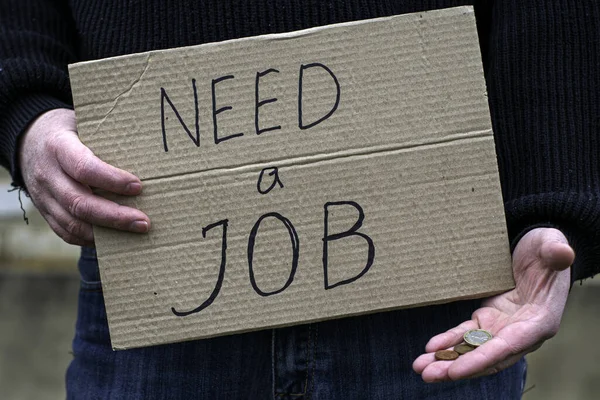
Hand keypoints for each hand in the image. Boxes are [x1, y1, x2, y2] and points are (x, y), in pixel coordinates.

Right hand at [19, 108, 150, 246]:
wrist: (28, 140)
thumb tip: (146, 149)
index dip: (112, 180)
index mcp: (58, 147)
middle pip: (79, 202)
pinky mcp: (45, 212)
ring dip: (107, 231)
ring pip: (73, 222)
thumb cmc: (69, 131)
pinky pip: (66, 232)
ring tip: (136, 231)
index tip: (138, 186)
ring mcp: (42, 196)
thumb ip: (106, 137)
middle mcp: (47, 174)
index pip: (84, 168)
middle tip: (144, 221)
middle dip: (114, 216)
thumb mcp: (83, 124)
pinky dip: (91, 239)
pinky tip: (114, 238)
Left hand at [413, 227, 573, 381]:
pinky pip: (466, 335)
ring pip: (473, 350)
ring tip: (421, 368)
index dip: (482, 359)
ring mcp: (502, 327)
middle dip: (458, 368)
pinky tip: (430, 348)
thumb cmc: (545, 248)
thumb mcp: (550, 244)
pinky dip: (448, 342)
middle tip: (428, 374)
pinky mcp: (488, 318)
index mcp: (539, 321)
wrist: (536, 250)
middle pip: (488, 357)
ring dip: (447, 361)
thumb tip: (562, 253)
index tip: (456, 370)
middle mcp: (520, 331)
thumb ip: (555, 251)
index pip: (508, 347)